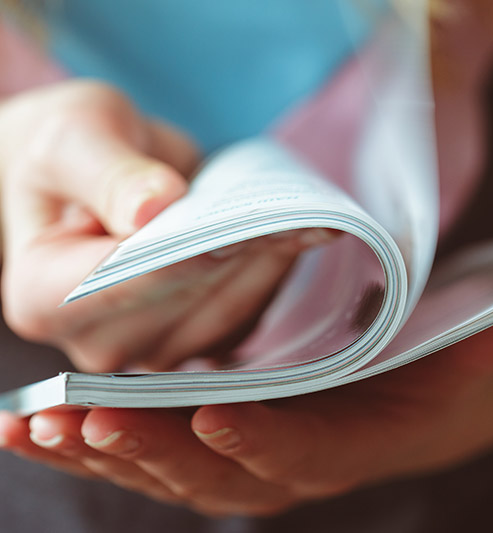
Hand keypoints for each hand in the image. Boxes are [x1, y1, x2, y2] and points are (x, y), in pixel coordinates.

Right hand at [0, 80, 328, 370]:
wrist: (95, 178)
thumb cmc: (74, 154)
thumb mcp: (74, 138)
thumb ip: (106, 173)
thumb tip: (151, 209)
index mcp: (41, 299)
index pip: (123, 284)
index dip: (185, 253)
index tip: (240, 220)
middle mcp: (96, 342)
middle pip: (183, 302)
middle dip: (239, 252)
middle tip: (291, 209)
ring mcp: (152, 349)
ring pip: (227, 312)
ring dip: (269, 262)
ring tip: (304, 215)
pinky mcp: (198, 339)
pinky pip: (249, 313)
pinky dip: (274, 270)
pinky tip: (299, 232)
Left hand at [0, 311, 492, 515]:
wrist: (387, 404)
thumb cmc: (413, 379)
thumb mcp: (451, 361)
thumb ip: (480, 348)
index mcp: (336, 450)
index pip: (297, 457)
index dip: (261, 443)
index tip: (217, 415)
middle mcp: (275, 470)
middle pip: (209, 471)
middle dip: (152, 449)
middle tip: (93, 413)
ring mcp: (227, 462)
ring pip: (157, 469)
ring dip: (97, 449)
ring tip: (37, 422)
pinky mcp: (192, 445)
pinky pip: (132, 452)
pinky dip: (79, 443)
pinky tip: (26, 426)